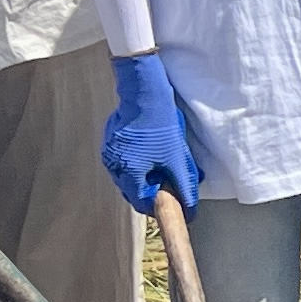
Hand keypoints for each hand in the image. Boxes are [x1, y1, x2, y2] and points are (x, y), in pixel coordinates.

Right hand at [103, 51, 200, 211]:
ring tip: (162, 163)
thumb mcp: (178, 159)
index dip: (161, 205)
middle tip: (170, 182)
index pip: (143, 204)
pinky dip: (138, 161)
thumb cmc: (162, 126)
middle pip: (134, 191)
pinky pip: (124, 160)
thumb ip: (184, 187)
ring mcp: (109, 153)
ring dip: (145, 176)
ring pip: (129, 175)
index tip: (174, 202)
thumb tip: (190, 209)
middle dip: (152, 190)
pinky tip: (152, 149)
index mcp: (128, 174)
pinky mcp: (110, 141)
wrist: (144, 92)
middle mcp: (113, 166)